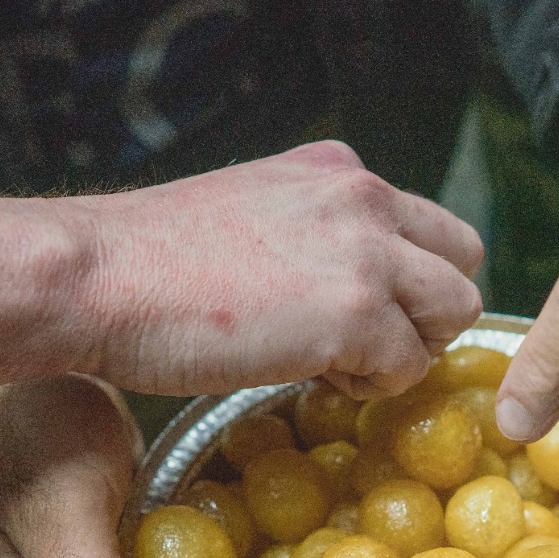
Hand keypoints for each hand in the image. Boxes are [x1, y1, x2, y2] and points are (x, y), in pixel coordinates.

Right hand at [64, 140, 484, 400]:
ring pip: (455, 310)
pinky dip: (372, 387)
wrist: (97, 277)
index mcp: (337, 170)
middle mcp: (363, 198)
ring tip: (342, 366)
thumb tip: (334, 281)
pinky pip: (409, 366)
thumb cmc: (151, 261)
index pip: (423, 224)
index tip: (357, 311)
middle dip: (426, 312)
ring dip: (410, 349)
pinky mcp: (356, 315)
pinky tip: (316, 379)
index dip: (403, 278)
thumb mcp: (248, 209)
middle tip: (367, 346)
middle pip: (462, 261)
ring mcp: (365, 255)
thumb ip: (308, 229)